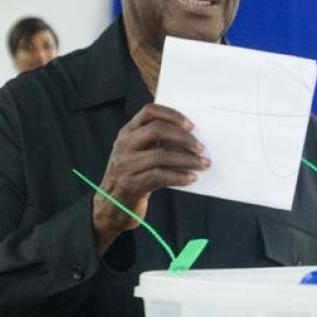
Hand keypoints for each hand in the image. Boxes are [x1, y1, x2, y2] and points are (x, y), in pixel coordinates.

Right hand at [92, 103, 208, 252]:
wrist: (113, 204)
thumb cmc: (134, 174)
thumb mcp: (139, 152)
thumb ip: (157, 141)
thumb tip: (191, 137)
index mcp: (127, 132)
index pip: (149, 112)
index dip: (172, 115)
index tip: (191, 125)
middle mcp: (124, 144)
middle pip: (156, 130)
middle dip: (183, 138)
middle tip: (200, 147)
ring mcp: (125, 164)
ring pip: (161, 155)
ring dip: (187, 160)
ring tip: (203, 164)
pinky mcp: (130, 184)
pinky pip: (160, 176)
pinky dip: (179, 177)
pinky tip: (191, 178)